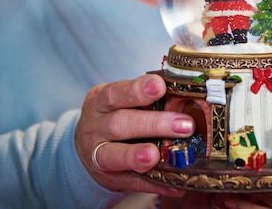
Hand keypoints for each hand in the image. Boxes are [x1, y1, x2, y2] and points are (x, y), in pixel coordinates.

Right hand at [75, 74, 194, 195]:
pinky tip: (174, 185)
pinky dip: (153, 185)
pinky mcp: (109, 179)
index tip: (160, 86)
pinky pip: (131, 183)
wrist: (87, 146)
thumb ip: (144, 97)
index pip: (116, 93)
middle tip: (184, 125)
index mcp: (99, 101)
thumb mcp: (119, 100)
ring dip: (137, 156)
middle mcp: (95, 128)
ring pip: (115, 156)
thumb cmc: (114, 115)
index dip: (138, 90)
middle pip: (119, 124)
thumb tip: (184, 93)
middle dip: (153, 124)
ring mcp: (98, 156)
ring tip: (156, 155)